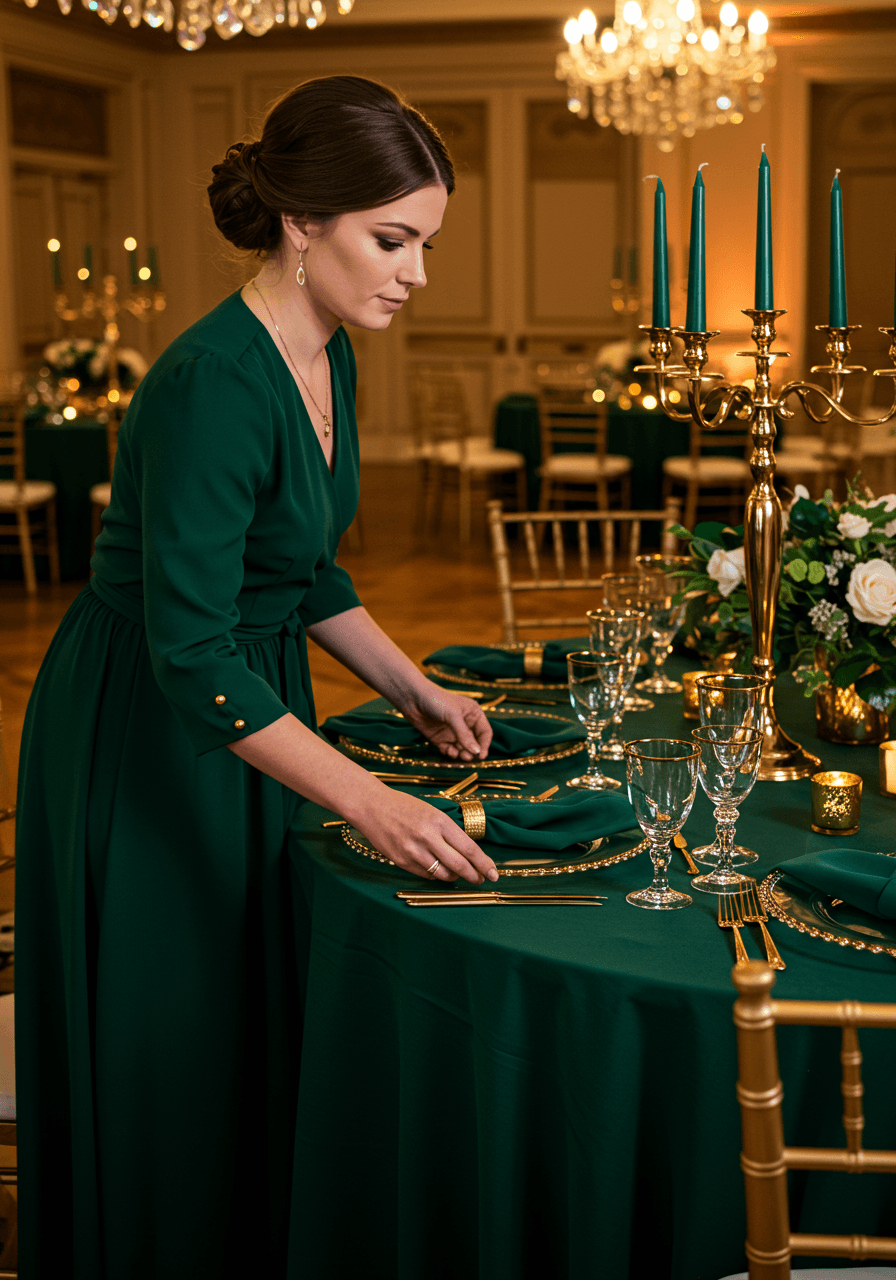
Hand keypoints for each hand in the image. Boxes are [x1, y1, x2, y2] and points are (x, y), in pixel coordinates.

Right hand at [354, 785, 498, 884]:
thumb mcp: (432, 812)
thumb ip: (449, 832)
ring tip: (458, 874)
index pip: (469, 849)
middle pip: (459, 865)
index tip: (493, 873)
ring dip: (454, 877)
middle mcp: (428, 837)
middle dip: (474, 876)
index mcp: (439, 821)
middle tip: (481, 880)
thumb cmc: (404, 806)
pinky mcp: (402, 861)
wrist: (372, 806)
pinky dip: (435, 874)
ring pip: (443, 875)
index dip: (484, 864)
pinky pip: (426, 875)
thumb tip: (468, 854)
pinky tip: (437, 869)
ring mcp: (414, 851)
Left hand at [398, 683, 492, 761]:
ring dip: (462, 754)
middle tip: (467, 757)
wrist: (411, 698)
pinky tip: (449, 751)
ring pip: (463, 749)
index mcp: (473, 714)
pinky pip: (450, 750)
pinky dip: (451, 753)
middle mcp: (465, 724)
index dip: (484, 744)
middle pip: (475, 743)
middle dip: (472, 751)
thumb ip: (465, 735)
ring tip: (459, 755)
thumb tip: (477, 752)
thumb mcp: (453, 715)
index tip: (481, 756)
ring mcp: (452, 732)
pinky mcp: (440, 739)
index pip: (485, 732)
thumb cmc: (436, 700)